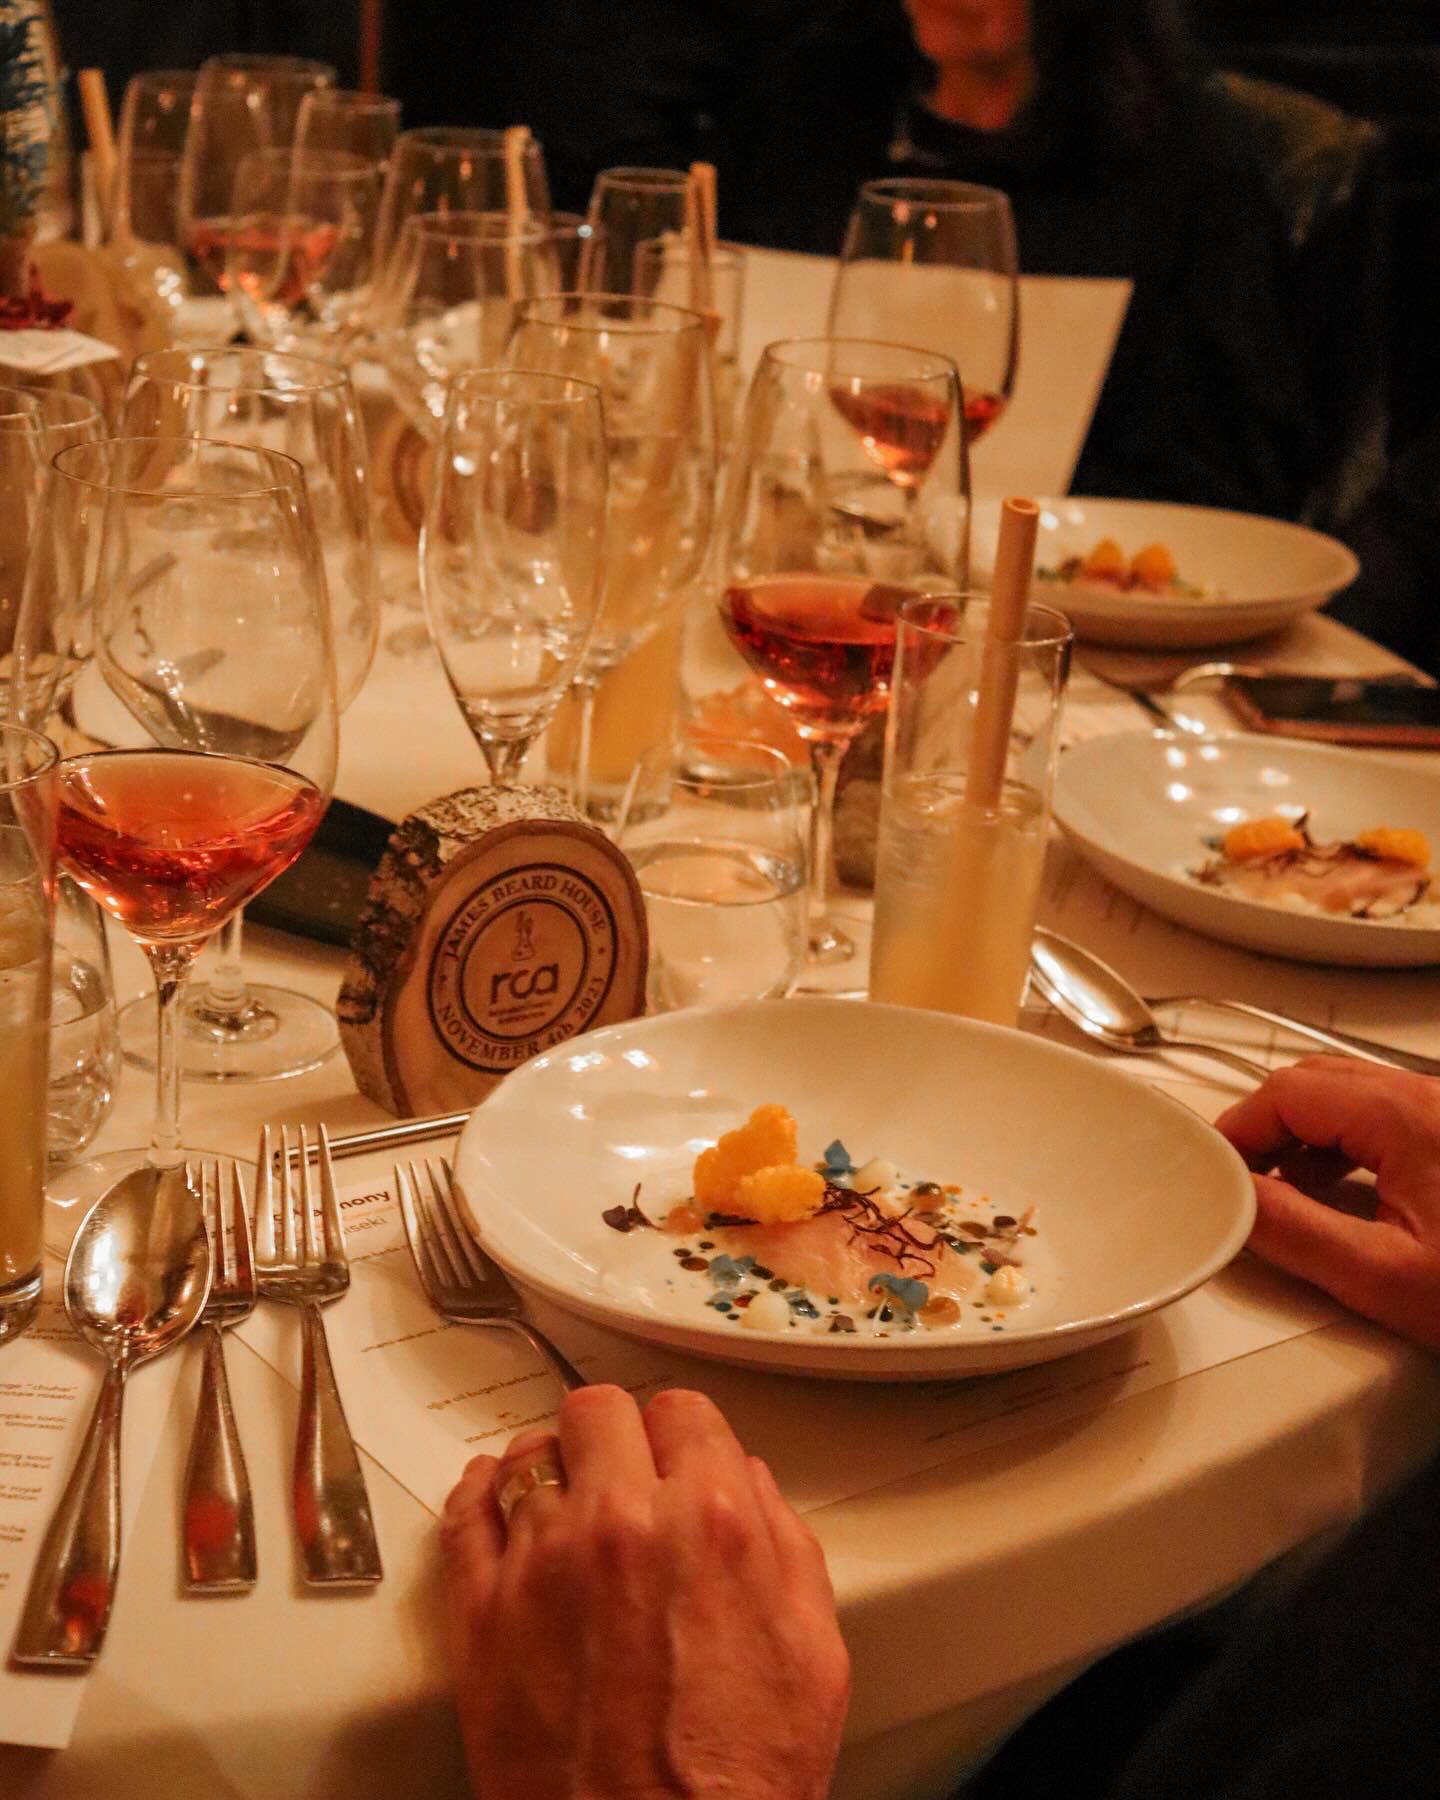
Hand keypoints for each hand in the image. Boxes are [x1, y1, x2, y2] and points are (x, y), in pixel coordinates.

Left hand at [441, 1385, 848, 1799]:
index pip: (681, 1411)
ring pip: (529, 1455)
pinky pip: (464, 1513)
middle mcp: (622, 1524)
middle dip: (614, 1438)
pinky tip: (495, 1501)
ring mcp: (542, 1562)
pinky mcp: (482, 1612)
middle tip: (619, 1473)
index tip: (673, 1454)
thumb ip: (786, 1547)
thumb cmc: (735, 1782)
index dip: (681, 1436)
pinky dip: (479, 1497)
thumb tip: (749, 1490)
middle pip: (598, 1411)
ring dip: (550, 1471)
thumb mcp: (814, 1654)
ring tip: (562, 1503)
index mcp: (711, 1523)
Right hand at [1217, 1058, 1439, 1350]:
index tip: (1210, 1172)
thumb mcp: (1384, 1277)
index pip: (1285, 1091)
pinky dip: (1347, 1147)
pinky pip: (1387, 1119)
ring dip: (1305, 1136)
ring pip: (1352, 1098)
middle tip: (1235, 1182)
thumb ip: (1294, 1234)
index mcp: (1404, 1115)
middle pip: (1317, 1082)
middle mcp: (1431, 1098)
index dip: (1236, 1130)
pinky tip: (1340, 1197)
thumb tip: (1231, 1205)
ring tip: (1280, 1193)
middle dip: (1266, 1128)